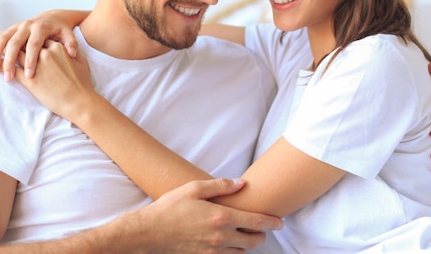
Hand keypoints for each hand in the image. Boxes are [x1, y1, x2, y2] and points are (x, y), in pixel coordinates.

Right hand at [0, 9, 82, 80]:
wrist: (53, 17)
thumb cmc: (61, 30)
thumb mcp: (68, 35)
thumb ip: (71, 43)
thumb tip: (72, 53)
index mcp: (41, 28)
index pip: (34, 45)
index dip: (31, 60)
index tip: (29, 75)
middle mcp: (27, 25)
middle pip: (14, 42)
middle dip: (10, 60)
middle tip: (8, 77)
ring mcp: (17, 26)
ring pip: (2, 38)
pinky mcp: (11, 29)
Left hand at [14, 39, 95, 124]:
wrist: (80, 101)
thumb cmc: (82, 83)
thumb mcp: (80, 62)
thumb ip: (72, 51)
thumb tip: (69, 49)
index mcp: (56, 47)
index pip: (39, 40)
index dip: (30, 41)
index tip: (24, 43)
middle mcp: (45, 53)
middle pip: (25, 44)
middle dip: (14, 46)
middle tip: (6, 47)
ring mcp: (37, 66)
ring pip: (16, 55)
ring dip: (6, 56)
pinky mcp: (31, 81)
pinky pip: (15, 72)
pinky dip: (6, 70)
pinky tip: (1, 70)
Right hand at [118, 178, 282, 253]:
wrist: (149, 233)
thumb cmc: (170, 207)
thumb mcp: (194, 188)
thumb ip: (220, 186)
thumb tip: (241, 183)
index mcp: (222, 217)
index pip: (257, 222)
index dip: (272, 222)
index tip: (280, 222)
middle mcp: (221, 237)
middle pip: (254, 241)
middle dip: (262, 235)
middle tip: (263, 228)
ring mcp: (213, 251)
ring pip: (242, 252)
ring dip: (248, 244)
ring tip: (245, 234)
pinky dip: (234, 252)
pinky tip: (229, 243)